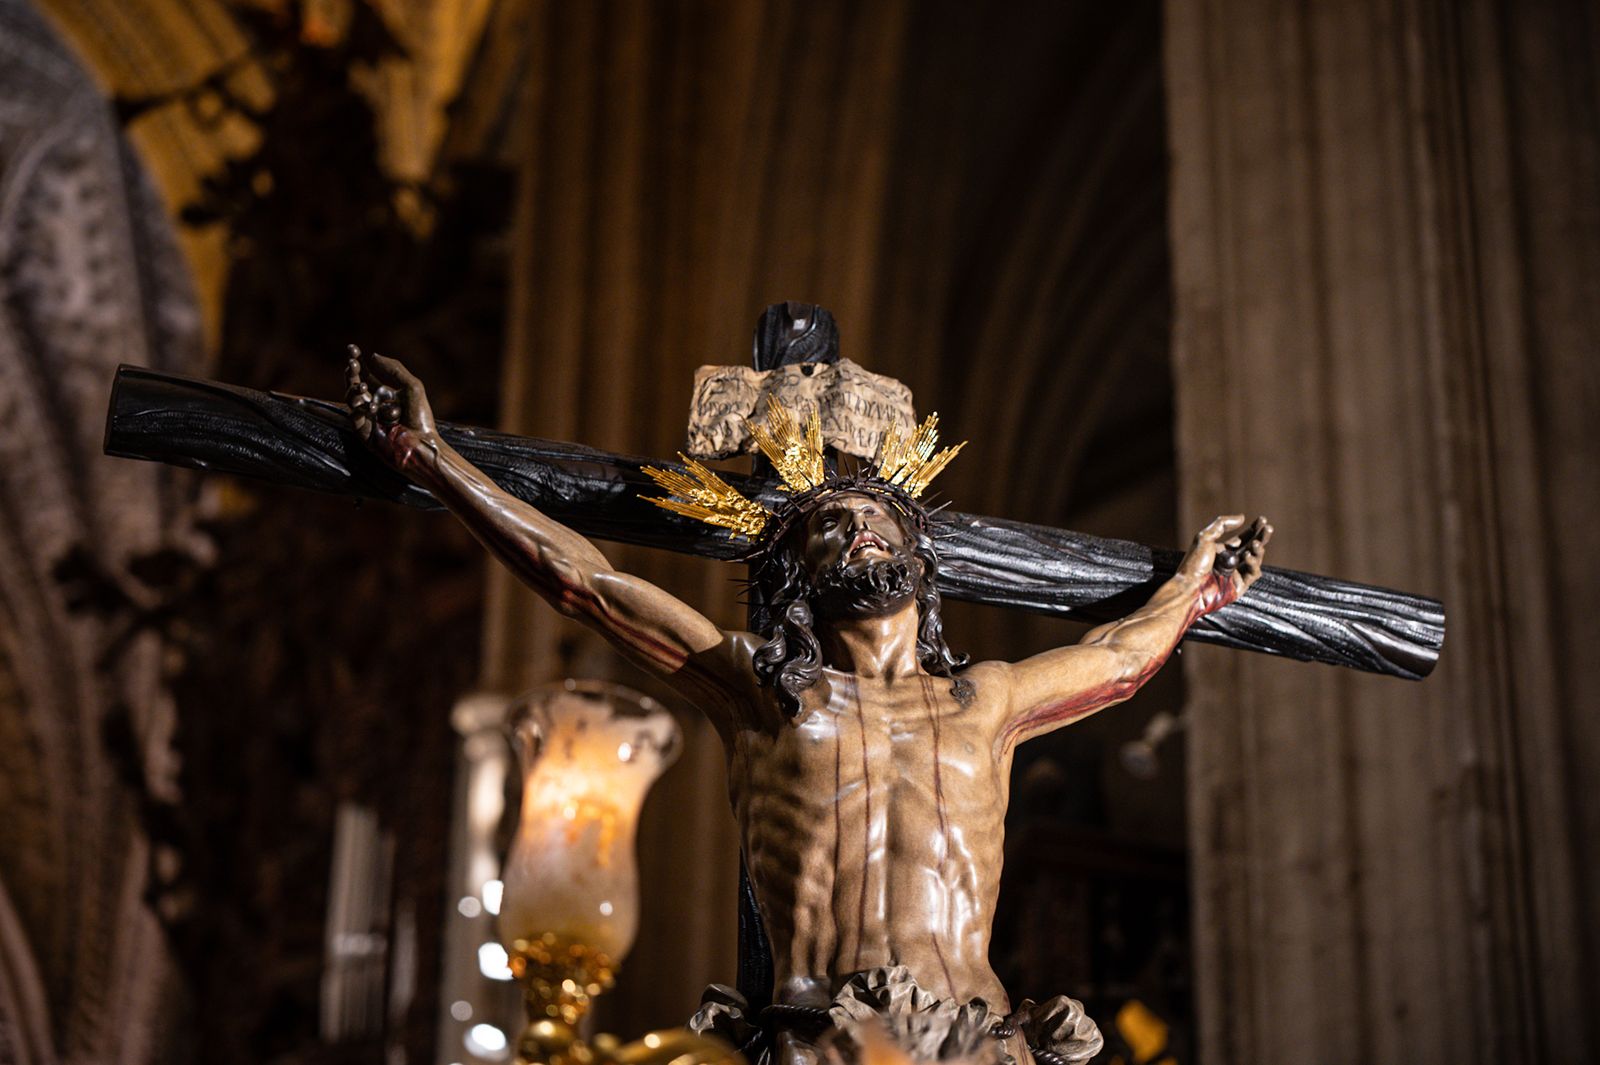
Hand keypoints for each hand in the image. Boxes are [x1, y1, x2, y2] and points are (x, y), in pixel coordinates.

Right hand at [345, 344, 439, 470]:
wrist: (422, 444)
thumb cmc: (420, 418)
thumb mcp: (411, 386)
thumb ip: (394, 369)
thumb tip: (372, 355)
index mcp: (385, 394)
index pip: (366, 375)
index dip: (358, 362)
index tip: (352, 348)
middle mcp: (374, 405)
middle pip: (355, 384)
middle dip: (352, 372)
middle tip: (352, 362)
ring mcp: (367, 419)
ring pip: (351, 398)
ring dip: (354, 389)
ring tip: (362, 385)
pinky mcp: (363, 433)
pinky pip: (354, 416)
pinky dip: (359, 409)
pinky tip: (369, 406)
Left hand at [1179, 514, 1272, 607]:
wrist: (1190, 587)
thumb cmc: (1193, 564)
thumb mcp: (1205, 538)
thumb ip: (1222, 525)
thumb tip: (1241, 517)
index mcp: (1220, 550)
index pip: (1242, 538)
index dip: (1253, 529)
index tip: (1262, 520)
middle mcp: (1229, 562)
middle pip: (1252, 548)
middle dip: (1261, 538)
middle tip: (1268, 529)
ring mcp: (1235, 574)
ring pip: (1255, 560)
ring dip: (1258, 550)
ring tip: (1255, 544)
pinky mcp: (1239, 586)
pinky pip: (1253, 573)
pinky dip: (1253, 563)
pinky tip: (1248, 556)